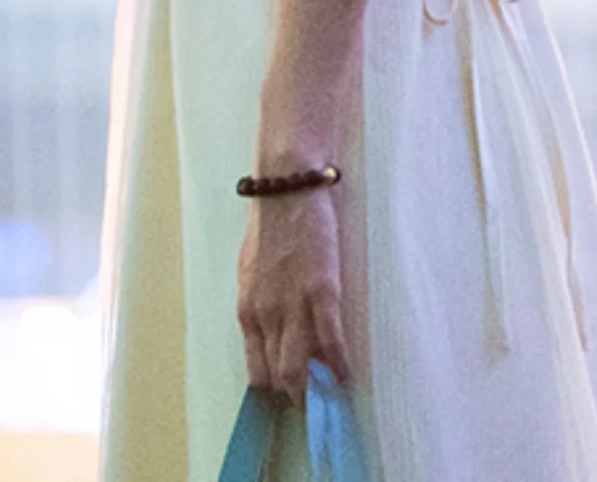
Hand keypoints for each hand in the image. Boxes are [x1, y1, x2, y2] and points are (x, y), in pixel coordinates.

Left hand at [237, 187, 348, 403]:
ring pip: (302, 369)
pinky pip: (332, 340)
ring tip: (333, 400)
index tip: (287, 403)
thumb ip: (260, 305)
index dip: (273, 393)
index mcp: (248, 311)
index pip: (256, 372)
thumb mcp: (251, 271)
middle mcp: (267, 315)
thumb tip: (269, 332)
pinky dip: (341, 365)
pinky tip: (348, 375)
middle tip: (317, 409)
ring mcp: (294, 305)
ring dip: (318, 391)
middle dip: (298, 399)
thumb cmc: (269, 226)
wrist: (285, 188)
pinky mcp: (322, 291)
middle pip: (280, 377)